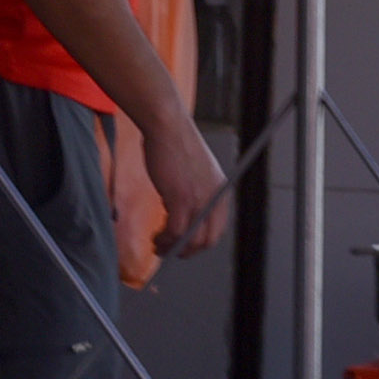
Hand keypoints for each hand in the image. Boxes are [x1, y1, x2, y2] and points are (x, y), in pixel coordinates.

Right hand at [144, 117, 231, 259]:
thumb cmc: (176, 144)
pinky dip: (165, 240)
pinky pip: (176, 231)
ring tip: (159, 246)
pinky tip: (156, 239)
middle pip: (207, 240)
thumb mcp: (196, 172)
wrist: (167, 126)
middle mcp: (215, 198)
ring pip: (191, 240)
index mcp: (221, 193)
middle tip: (171, 252)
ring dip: (173, 248)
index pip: (217, 229)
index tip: (186, 246)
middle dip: (188, 251)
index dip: (200, 242)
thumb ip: (196, 193)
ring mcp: (199, 200)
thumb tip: (184, 215)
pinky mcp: (181, 198)